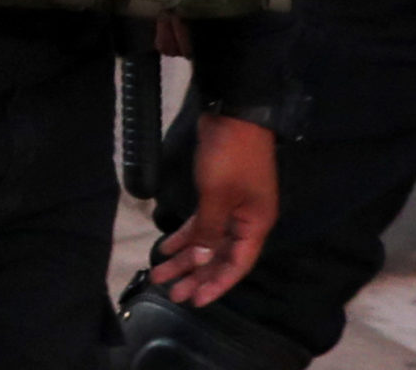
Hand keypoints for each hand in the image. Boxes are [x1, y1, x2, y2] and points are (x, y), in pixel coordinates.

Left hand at [151, 114, 276, 304]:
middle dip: (195, 275)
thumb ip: (209, 229)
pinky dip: (185, 235)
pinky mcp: (218, 193)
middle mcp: (246, 220)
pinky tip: (166, 246)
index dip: (216, 284)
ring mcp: (233, 206)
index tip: (195, 301)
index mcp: (255, 225)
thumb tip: (202, 259)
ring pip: (207, 240)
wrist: (234, 114)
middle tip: (170, 292)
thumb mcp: (217, 195)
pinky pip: (201, 222)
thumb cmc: (230, 156)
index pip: (236, 265)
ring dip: (185, 257)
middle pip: (220, 256)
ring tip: (160, 273)